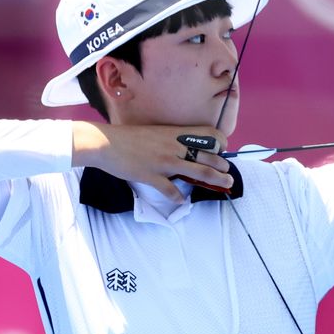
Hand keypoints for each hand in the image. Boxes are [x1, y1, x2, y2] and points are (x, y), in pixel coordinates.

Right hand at [72, 122, 232, 201]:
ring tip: (226, 185)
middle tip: (229, 174)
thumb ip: (172, 139)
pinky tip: (180, 200)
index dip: (220, 143)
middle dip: (223, 167)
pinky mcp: (152, 176)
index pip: (209, 134)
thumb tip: (185, 148)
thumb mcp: (156, 132)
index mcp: (175, 134)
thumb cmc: (128, 137)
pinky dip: (178, 197)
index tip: (222, 151)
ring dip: (216, 180)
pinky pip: (170, 190)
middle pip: (209, 157)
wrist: (105, 143)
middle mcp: (174, 147)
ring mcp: (164, 162)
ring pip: (199, 172)